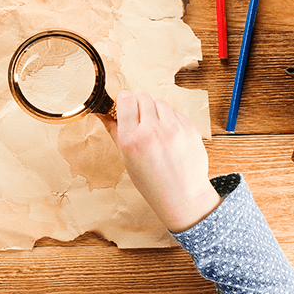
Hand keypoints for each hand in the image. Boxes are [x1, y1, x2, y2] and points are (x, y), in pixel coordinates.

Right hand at [101, 91, 221, 232]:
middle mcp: (152, 131)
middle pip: (142, 97)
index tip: (124, 105)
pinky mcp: (190, 129)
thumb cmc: (151, 181)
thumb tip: (103, 112)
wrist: (183, 196)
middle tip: (140, 118)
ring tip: (156, 129)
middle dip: (139, 104)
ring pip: (159, 102)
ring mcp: (173, 129)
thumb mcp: (126, 158)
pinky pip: (176, 113)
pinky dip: (170, 120)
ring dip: (155, 111)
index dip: (124, 100)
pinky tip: (169, 136)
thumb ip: (115, 131)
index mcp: (132, 140)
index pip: (126, 100)